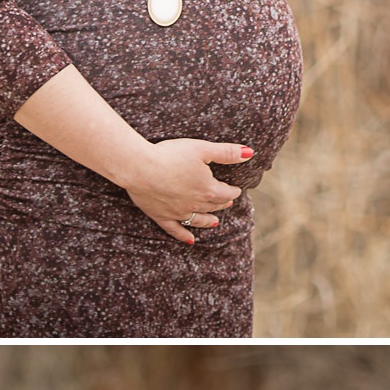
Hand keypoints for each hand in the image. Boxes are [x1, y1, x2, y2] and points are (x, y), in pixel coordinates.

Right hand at [122, 137, 250, 244]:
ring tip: (215, 222)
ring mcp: (178, 212)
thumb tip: (250, 153)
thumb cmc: (171, 154)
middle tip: (226, 202)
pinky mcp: (161, 216)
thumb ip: (226, 152)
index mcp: (208, 189)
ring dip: (208, 221)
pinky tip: (190, 241)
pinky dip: (184, 236)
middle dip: (222, 203)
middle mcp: (195, 204)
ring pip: (198, 219)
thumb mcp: (202, 149)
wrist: (140, 167)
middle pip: (213, 206)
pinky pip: (176, 230)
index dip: (233, 191)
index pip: (226, 193)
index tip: (236, 190)